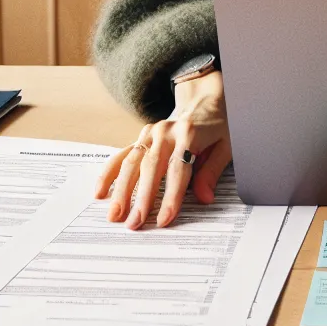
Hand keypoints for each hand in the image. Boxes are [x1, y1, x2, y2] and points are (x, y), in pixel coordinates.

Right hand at [94, 70, 230, 229]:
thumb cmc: (218, 127)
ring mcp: (150, 133)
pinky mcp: (141, 136)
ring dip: (121, 190)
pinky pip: (122, 155)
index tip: (164, 219)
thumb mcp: (226, 146)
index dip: (171, 197)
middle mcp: (166, 132)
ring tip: (115, 215)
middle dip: (141, 198)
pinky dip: (109, 173)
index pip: (178, 169)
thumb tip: (204, 198)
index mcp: (189, 134)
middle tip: (134, 223)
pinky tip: (100, 192)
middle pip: (151, 167)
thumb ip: (212, 171)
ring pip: (132, 162)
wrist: (205, 102)